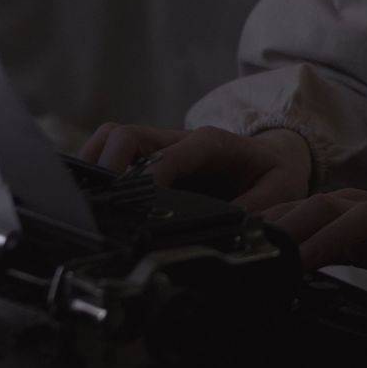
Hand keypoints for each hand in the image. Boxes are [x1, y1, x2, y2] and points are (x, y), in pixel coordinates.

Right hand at [78, 123, 312, 210]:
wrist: (272, 158)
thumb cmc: (273, 174)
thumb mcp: (279, 190)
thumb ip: (256, 208)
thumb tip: (226, 232)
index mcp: (211, 144)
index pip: (169, 154)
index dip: (148, 178)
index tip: (135, 207)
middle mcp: (179, 140)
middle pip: (127, 136)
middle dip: (107, 166)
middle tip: (100, 206)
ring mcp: (160, 147)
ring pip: (113, 139)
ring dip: (95, 165)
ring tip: (87, 202)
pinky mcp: (149, 159)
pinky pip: (113, 153)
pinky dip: (97, 170)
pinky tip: (93, 199)